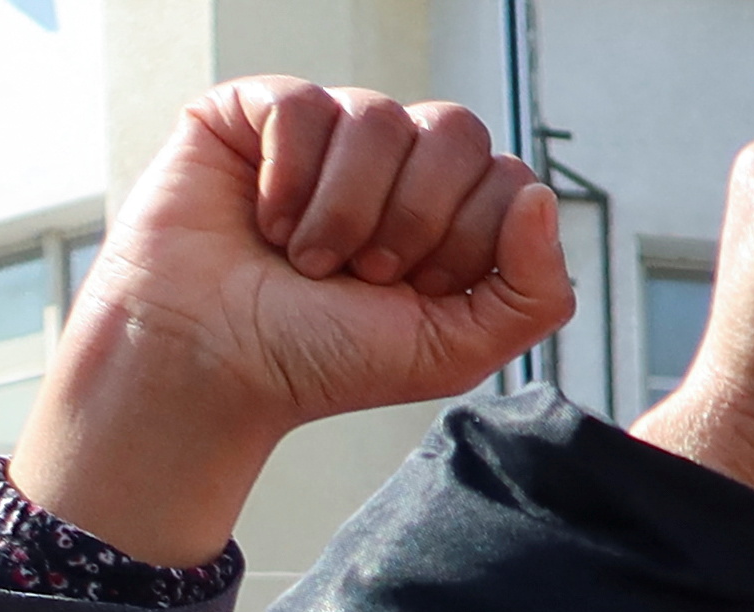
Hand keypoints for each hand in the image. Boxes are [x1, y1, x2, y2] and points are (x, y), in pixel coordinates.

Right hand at [12, 80, 572, 565]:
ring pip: (379, 119)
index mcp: (451, 212)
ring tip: (309, 260)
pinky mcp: (256, 112)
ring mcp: (328, 133)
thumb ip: (534, 292)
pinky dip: (287, 180)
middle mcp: (396, 164)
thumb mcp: (455, 350)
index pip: (508, 179)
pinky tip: (265, 221)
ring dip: (345, 213)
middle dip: (414, 221)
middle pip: (456, 132)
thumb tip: (540, 196)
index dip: (470, 239)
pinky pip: (303, 107)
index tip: (416, 290)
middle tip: (364, 274)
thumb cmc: (324, 358)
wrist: (214, 363)